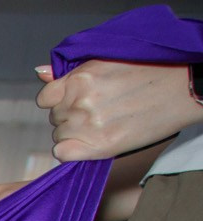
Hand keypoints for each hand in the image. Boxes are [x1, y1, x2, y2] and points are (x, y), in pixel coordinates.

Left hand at [36, 60, 202, 161]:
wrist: (185, 88)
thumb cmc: (150, 72)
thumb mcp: (108, 62)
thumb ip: (71, 73)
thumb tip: (41, 73)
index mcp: (80, 78)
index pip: (46, 98)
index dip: (60, 101)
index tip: (77, 101)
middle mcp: (80, 101)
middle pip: (56, 118)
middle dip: (71, 116)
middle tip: (100, 112)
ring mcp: (88, 124)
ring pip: (60, 135)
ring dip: (75, 133)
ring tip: (104, 124)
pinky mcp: (99, 146)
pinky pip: (63, 153)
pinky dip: (71, 151)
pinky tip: (90, 144)